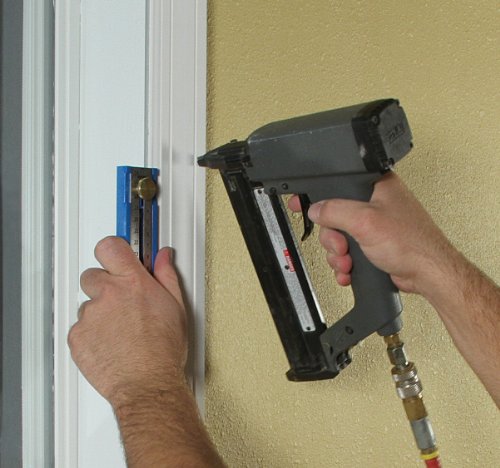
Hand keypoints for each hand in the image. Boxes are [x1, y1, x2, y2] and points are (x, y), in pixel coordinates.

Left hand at [68, 237, 186, 407]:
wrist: (147, 384)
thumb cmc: (163, 350)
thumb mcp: (175, 306)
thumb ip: (166, 274)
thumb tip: (163, 257)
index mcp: (133, 283)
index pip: (110, 246)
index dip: (112, 250)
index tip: (116, 254)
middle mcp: (108, 295)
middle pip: (92, 274)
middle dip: (103, 284)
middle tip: (119, 301)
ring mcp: (90, 316)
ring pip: (86, 304)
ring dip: (98, 312)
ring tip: (118, 330)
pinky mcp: (77, 337)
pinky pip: (79, 327)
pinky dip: (90, 333)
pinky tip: (110, 343)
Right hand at [288, 172, 452, 295]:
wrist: (427, 274)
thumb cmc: (411, 243)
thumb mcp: (365, 221)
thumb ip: (335, 211)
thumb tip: (316, 209)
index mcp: (376, 186)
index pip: (338, 184)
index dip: (318, 195)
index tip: (300, 203)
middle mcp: (375, 203)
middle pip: (333, 216)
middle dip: (333, 237)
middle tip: (341, 246)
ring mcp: (374, 226)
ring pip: (338, 237)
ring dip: (338, 254)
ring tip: (349, 262)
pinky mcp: (373, 245)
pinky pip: (348, 251)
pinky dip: (345, 263)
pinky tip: (351, 270)